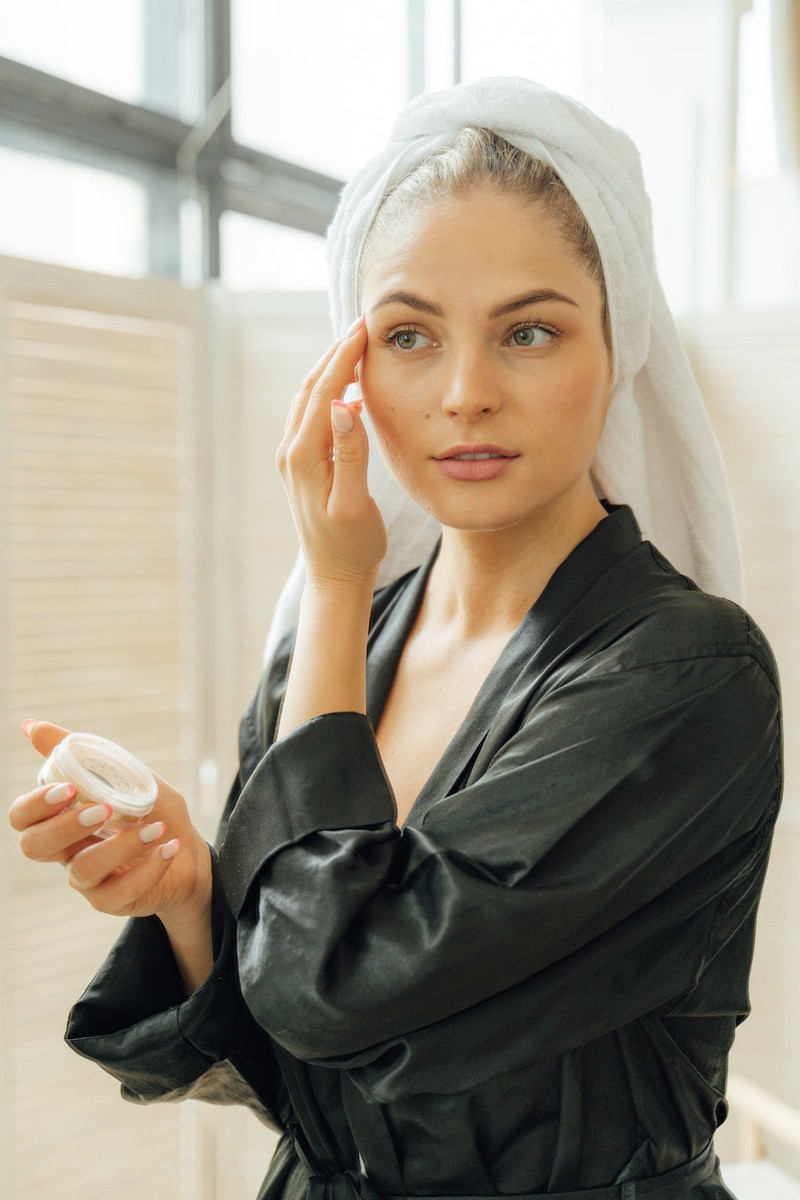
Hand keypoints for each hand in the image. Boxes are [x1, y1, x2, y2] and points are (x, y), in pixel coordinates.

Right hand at [8, 721, 211, 922]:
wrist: (190, 851)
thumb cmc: (151, 809)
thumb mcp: (123, 774)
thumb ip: (80, 753)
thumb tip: (30, 726)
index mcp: (62, 818)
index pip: (22, 817)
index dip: (35, 805)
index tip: (68, 788)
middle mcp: (66, 851)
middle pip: (34, 846)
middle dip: (65, 825)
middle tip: (105, 809)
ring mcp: (86, 880)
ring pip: (82, 870)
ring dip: (122, 845)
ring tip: (156, 827)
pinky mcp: (112, 901)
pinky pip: (119, 891)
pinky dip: (149, 866)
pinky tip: (169, 846)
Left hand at [277, 317, 387, 586]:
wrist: (334, 576)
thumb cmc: (351, 545)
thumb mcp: (353, 503)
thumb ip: (351, 455)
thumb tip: (345, 405)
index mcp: (304, 456)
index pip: (324, 392)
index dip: (344, 356)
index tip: (365, 327)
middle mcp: (291, 452)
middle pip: (312, 388)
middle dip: (336, 353)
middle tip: (363, 324)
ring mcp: (293, 458)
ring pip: (310, 399)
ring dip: (330, 369)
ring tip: (356, 346)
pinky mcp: (302, 464)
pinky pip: (312, 416)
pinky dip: (329, 392)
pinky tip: (350, 389)